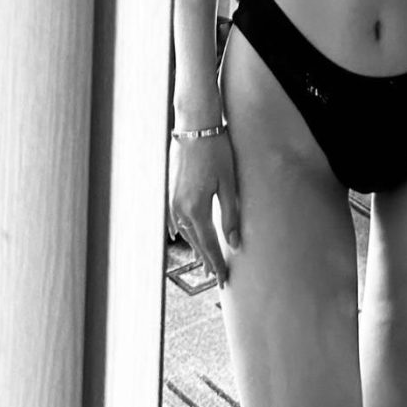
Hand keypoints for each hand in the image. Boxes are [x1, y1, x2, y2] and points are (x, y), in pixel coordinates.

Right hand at [168, 130, 239, 286]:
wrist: (195, 127)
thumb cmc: (216, 152)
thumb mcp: (228, 184)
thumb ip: (230, 215)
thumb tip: (234, 243)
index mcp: (196, 209)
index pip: (209, 245)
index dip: (217, 263)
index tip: (224, 279)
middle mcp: (180, 209)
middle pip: (196, 242)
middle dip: (208, 260)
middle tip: (218, 277)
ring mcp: (173, 200)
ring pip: (185, 232)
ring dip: (196, 246)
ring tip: (206, 260)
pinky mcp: (171, 191)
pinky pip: (176, 219)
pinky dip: (183, 231)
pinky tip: (182, 236)